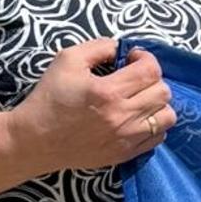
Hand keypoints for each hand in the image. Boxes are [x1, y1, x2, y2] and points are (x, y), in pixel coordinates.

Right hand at [7, 40, 174, 174]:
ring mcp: (125, 138)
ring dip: (157, 103)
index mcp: (108, 92)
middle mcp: (122, 117)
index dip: (146, 58)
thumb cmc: (49, 97)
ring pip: (167, 117)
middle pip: (163, 92)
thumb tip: (123, 48)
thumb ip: (99, 47)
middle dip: (152, 79)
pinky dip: (153, 125)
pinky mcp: (124, 154)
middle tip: (134, 78)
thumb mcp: (67, 59)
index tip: (132, 59)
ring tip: (139, 99)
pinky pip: (158, 138)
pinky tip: (136, 118)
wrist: (34, 140)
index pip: (150, 70)